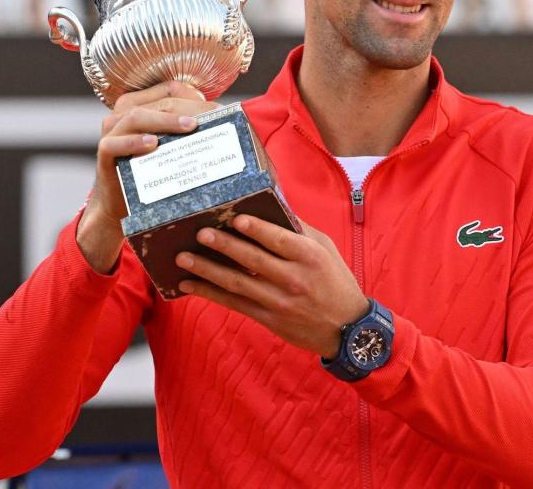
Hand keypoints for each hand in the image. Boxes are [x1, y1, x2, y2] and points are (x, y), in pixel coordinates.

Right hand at [77, 82, 219, 272]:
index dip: (196, 97)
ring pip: (138, 115)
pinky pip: (115, 143)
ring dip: (165, 120)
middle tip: (212, 119)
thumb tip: (228, 120)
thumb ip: (189, 129)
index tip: (219, 111)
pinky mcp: (104, 152)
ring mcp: (112, 131)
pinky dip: (134, 142)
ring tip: (189, 127)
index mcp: (142, 103)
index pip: (171, 89)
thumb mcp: (172, 146)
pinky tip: (153, 145)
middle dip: (189, 108)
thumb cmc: (152, 171)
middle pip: (159, 101)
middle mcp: (124, 112)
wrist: (121, 204)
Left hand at [175, 215, 369, 357]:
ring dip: (207, 271)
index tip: (235, 219)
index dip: (256, 229)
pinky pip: (234, 303)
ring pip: (237, 283)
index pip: (278, 239)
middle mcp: (293, 278)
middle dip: (224, 246)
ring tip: (184, 259)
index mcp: (309, 256)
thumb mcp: (325, 249)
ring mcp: (279, 301)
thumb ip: (299, 228)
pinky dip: (210, 293)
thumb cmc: (335, 281)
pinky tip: (190, 285)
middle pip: (252, 260)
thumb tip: (273, 204)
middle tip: (200, 234)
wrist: (347, 329)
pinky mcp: (268, 318)